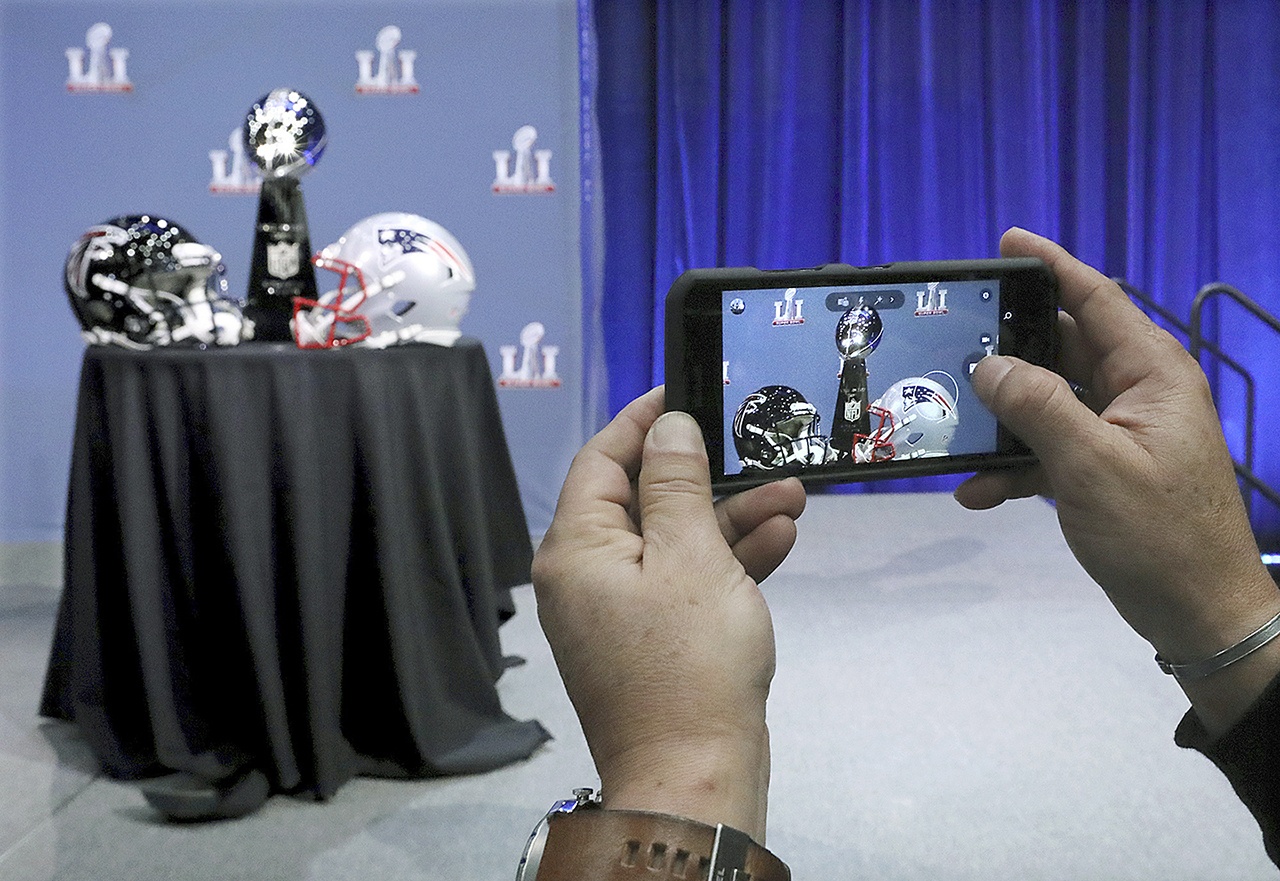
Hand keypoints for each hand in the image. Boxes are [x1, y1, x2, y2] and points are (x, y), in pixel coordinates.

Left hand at [532, 387, 804, 838]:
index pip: (600, 461)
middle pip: (643, 500)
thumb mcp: (690, 556)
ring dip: (731, 518)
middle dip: (707, 476)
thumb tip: (666, 427)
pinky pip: (686, 582)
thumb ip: (677, 485)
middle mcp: (587, 575)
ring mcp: (620, 610)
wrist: (695, 775)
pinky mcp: (652, 638)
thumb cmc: (688, 663)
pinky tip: (780, 540)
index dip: (641, 422)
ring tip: (792, 496)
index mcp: (576, 549)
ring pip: (675, 541)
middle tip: (757, 450)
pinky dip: (728, 562)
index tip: (681, 391)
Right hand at [956, 228, 1279, 732]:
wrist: (1199, 613)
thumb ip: (1038, 407)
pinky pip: (1048, 451)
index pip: (1097, 299)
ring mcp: (1119, 432)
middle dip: (1008, 348)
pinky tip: (977, 491)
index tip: (1006, 242)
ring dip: (1002, 419)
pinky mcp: (1103, 470)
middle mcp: (1136, 392)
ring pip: (1047, 403)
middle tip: (952, 341)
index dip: (1051, 267)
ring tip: (951, 422)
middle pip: (1062, 348)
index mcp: (1149, 373)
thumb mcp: (1091, 466)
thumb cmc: (1158, 534)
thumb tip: (988, 365)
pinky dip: (1013, 466)